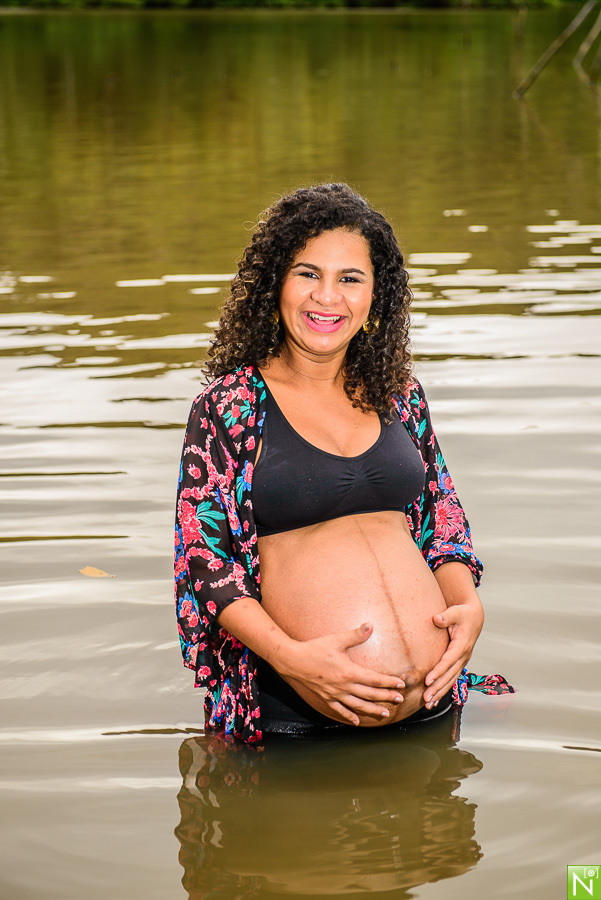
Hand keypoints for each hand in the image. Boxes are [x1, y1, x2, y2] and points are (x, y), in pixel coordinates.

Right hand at [281, 622, 405, 725]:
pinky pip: (340, 710)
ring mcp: (335, 694)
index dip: (389, 682)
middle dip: (386, 697)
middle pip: (369, 694)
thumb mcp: (336, 640)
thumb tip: (371, 625)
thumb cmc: (315, 648)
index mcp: (349, 672)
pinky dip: (349, 716)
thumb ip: (355, 635)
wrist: (293, 660)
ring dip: (372, 710)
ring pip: (358, 705)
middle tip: (400, 700)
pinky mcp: (326, 698)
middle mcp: (344, 686)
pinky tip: (357, 721)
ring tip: (385, 714)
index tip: (401, 684)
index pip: (374, 679)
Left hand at [423, 599, 483, 708]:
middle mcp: (463, 656)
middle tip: (426, 698)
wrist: (474, 616)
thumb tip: (436, 619)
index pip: (448, 661)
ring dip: (440, 692)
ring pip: (451, 680)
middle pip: (449, 675)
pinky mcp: (459, 663)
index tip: (427, 680)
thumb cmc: (463, 613)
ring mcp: (462, 661)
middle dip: (438, 688)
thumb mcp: (455, 612)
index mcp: (462, 645)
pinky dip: (443, 689)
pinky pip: (451, 679)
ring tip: (428, 704)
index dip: (438, 671)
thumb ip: (446, 616)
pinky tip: (435, 699)